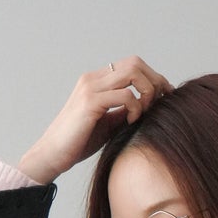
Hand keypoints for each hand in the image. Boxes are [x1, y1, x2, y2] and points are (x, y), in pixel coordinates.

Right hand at [16, 56, 173, 183]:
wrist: (52, 155)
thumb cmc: (78, 142)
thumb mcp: (108, 124)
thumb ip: (124, 111)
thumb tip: (148, 107)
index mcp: (97, 81)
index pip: (132, 65)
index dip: (153, 78)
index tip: (164, 97)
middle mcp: (93, 79)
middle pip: (135, 63)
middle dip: (155, 82)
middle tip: (161, 103)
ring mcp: (90, 88)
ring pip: (133, 73)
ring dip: (147, 92)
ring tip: (145, 113)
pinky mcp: (90, 102)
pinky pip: (125, 95)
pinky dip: (136, 107)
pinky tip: (132, 122)